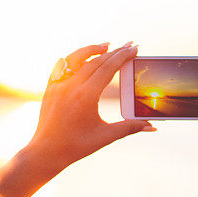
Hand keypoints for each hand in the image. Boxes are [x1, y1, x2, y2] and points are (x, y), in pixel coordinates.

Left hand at [28, 42, 153, 173]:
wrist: (46, 151)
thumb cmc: (76, 146)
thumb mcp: (105, 136)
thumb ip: (130, 128)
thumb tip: (151, 126)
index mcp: (86, 96)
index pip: (108, 68)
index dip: (123, 57)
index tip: (134, 49)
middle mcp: (71, 86)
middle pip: (96, 61)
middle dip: (115, 52)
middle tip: (128, 45)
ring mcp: (58, 85)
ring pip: (76, 58)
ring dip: (92, 49)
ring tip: (106, 45)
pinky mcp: (50, 88)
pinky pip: (61, 66)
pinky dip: (73, 58)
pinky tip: (82, 57)